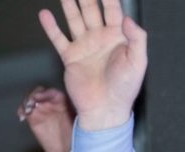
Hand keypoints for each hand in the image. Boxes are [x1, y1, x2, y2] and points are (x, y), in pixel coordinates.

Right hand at [18, 86, 74, 151]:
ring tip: (28, 108)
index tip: (42, 96)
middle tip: (32, 101)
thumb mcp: (78, 120)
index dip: (46, 92)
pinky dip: (21, 110)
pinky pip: (24, 110)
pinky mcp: (33, 119)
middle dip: (34, 95)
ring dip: (26, 102)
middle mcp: (51, 105)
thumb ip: (73, 109)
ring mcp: (41, 111)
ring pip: (30, 100)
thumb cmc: (76, 136)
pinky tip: (23, 115)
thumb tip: (72, 100)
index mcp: (63, 103)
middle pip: (39, 93)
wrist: (66, 151)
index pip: (52, 92)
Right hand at [38, 0, 146, 130]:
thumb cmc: (125, 89)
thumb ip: (136, 38)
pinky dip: (51, 27)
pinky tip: (45, 14)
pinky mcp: (71, 57)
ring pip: (75, 20)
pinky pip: (59, 38)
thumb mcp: (138, 62)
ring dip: (69, 6)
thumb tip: (128, 19)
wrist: (105, 109)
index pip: (113, 11)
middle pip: (91, 11)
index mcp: (118, 38)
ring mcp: (85, 47)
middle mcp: (101, 39)